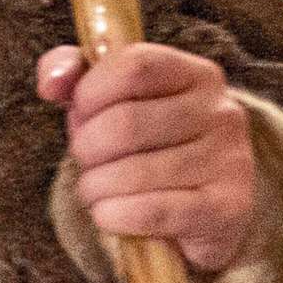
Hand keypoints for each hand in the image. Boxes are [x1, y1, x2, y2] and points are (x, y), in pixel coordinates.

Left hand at [38, 42, 259, 272]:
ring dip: (94, 187)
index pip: (134, 66)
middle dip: (86, 149)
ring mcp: (230, 161)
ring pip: (132, 173)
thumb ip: (72, 72)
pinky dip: (113, 216)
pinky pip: (151, 212)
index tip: (81, 113)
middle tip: (86, 162)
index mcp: (196, 75)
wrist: (198, 211)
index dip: (91, 92)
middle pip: (125, 123)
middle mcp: (222, 112)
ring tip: (96, 190)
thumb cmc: (143, 145)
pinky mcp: (227, 209)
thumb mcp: (108, 99)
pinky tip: (110, 214)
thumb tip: (51, 82)